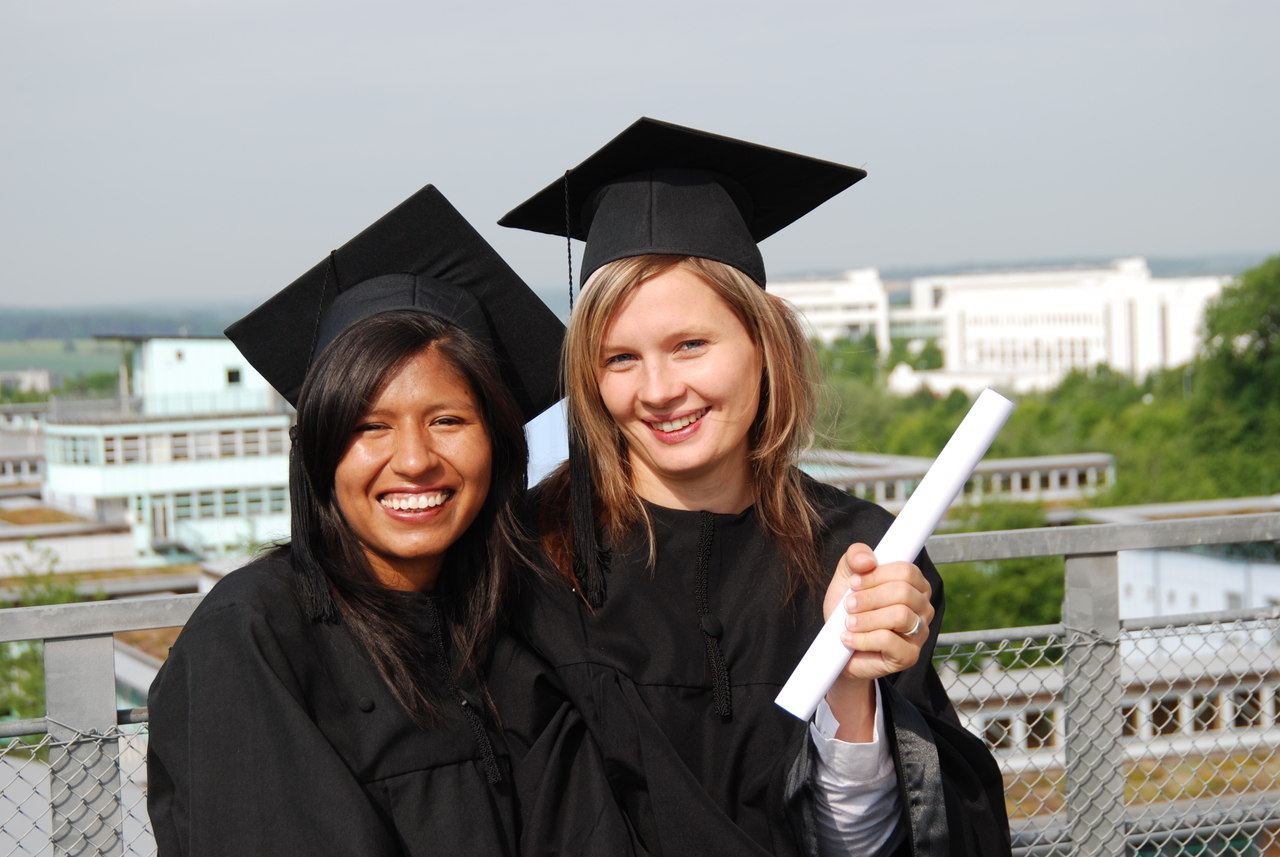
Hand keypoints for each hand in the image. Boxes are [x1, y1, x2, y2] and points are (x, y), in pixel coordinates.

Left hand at [820, 543, 933, 740]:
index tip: (854, 582)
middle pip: (903, 592)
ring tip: (849, 623)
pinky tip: (850, 638)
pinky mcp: (909, 656)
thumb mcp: (846, 577)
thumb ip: (855, 558)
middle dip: (869, 598)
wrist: (838, 648)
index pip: (906, 570)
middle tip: (849, 605)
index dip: (877, 575)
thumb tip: (867, 559)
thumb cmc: (848, 610)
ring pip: (900, 615)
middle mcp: (922, 607)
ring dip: (866, 618)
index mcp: (914, 585)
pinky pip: (889, 641)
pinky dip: (863, 639)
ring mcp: (919, 633)